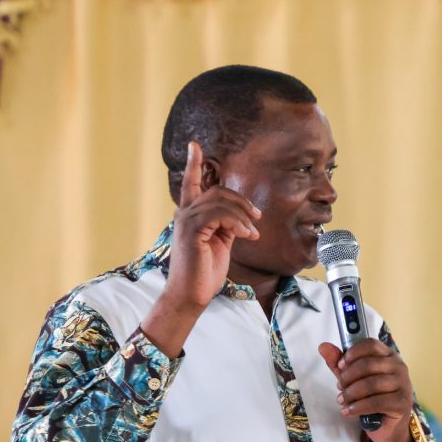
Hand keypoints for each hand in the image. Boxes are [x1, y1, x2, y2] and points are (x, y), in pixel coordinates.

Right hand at [165, 141, 260, 308]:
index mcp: (190, 216)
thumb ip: (225, 225)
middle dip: (241, 201)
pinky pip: (220, 215)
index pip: (191, 184)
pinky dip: (237, 223)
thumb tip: (241, 216)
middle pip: (217, 191)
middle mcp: (184, 214)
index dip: (194, 164)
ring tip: (252, 233)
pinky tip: (246, 236)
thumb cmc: (204, 273)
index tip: (194, 146)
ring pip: (220, 201)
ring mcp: (186, 221)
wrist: (191, 296)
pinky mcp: (192, 230)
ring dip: (242, 215)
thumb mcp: (219, 243)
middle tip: (256, 217)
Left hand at [319, 339, 414, 441]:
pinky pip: (376, 402)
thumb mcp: (353, 378)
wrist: (388, 426)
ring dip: (351, 393)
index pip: (370, 344)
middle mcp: (399, 367)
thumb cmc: (372, 397)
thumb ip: (339, 363)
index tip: (340, 366)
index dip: (352, 353)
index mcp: (388, 355)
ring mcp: (403, 384)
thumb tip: (323, 347)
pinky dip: (358, 407)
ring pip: (371, 383)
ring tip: (342, 400)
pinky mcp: (402, 403)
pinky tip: (349, 411)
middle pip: (368, 364)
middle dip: (348, 377)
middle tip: (339, 387)